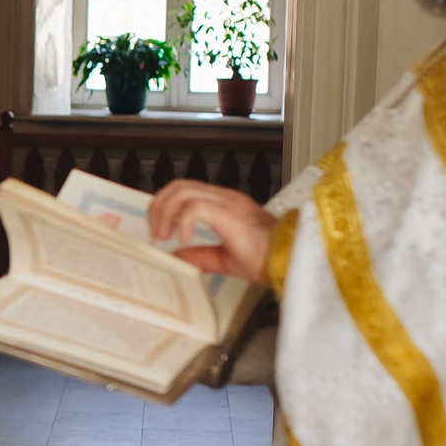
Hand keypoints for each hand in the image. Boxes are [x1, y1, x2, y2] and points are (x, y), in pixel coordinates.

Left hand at [147, 180, 273, 281]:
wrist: (290, 259)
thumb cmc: (268, 257)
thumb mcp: (224, 258)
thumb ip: (200, 255)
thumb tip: (177, 257)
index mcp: (224, 205)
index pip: (186, 191)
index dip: (165, 205)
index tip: (157, 227)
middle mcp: (224, 198)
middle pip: (179, 186)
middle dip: (159, 206)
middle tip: (155, 230)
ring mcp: (227, 203)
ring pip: (183, 191)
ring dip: (165, 212)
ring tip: (164, 234)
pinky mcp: (229, 213)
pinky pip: (195, 207)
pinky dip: (183, 221)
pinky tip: (184, 238)